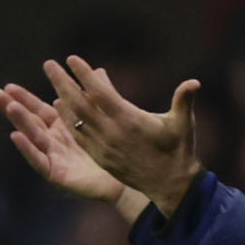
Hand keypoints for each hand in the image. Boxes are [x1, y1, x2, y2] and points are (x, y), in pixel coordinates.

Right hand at [0, 79, 138, 212]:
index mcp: (64, 129)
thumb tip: (99, 70)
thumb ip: (99, 97)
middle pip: (31, 122)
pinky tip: (15, 135)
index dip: (25, 99)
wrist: (128, 183)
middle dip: (13, 108)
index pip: (40, 110)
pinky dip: (27, 149)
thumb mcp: (106, 119)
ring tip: (10, 106)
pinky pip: (39, 161)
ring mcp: (56, 159)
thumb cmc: (117, 152)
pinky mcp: (58, 176)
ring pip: (34, 138)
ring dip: (20, 122)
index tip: (9, 86)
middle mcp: (56, 143)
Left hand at [34, 57, 204, 219]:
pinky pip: (78, 135)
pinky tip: (60, 107)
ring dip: (61, 98)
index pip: (101, 93)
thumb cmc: (179, 150)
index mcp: (130, 121)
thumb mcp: (184, 124)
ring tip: (53, 81)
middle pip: (80, 103)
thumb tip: (194, 82)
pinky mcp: (101, 157)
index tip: (72, 59)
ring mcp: (104, 146)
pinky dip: (67, 119)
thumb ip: (184, 100)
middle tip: (49, 64)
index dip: (85, 75)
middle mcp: (113, 133)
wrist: (171, 185)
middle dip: (63, 82)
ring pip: (75, 119)